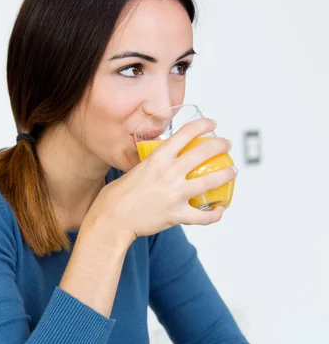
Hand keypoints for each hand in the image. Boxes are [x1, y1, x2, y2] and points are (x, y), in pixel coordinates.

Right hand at [88, 118, 235, 242]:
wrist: (111, 220)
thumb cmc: (116, 197)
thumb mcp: (133, 171)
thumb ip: (150, 166)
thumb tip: (159, 163)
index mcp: (157, 158)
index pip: (186, 133)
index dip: (203, 125)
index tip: (212, 123)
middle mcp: (169, 173)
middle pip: (205, 152)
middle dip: (221, 145)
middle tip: (226, 145)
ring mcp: (175, 194)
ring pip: (211, 180)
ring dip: (226, 174)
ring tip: (232, 171)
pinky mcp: (177, 215)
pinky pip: (204, 216)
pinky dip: (215, 214)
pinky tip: (219, 210)